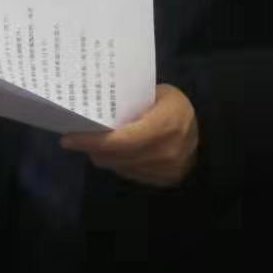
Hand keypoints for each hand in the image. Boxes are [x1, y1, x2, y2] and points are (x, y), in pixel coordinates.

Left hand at [61, 84, 198, 186]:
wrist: (205, 130)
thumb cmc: (173, 105)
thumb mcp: (157, 93)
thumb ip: (130, 101)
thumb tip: (93, 105)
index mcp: (167, 124)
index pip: (123, 140)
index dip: (93, 141)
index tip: (68, 138)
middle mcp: (169, 150)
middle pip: (117, 156)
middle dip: (92, 148)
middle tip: (73, 139)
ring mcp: (169, 169)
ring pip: (120, 167)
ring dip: (102, 157)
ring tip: (91, 144)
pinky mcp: (165, 180)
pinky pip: (130, 174)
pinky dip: (117, 163)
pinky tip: (112, 152)